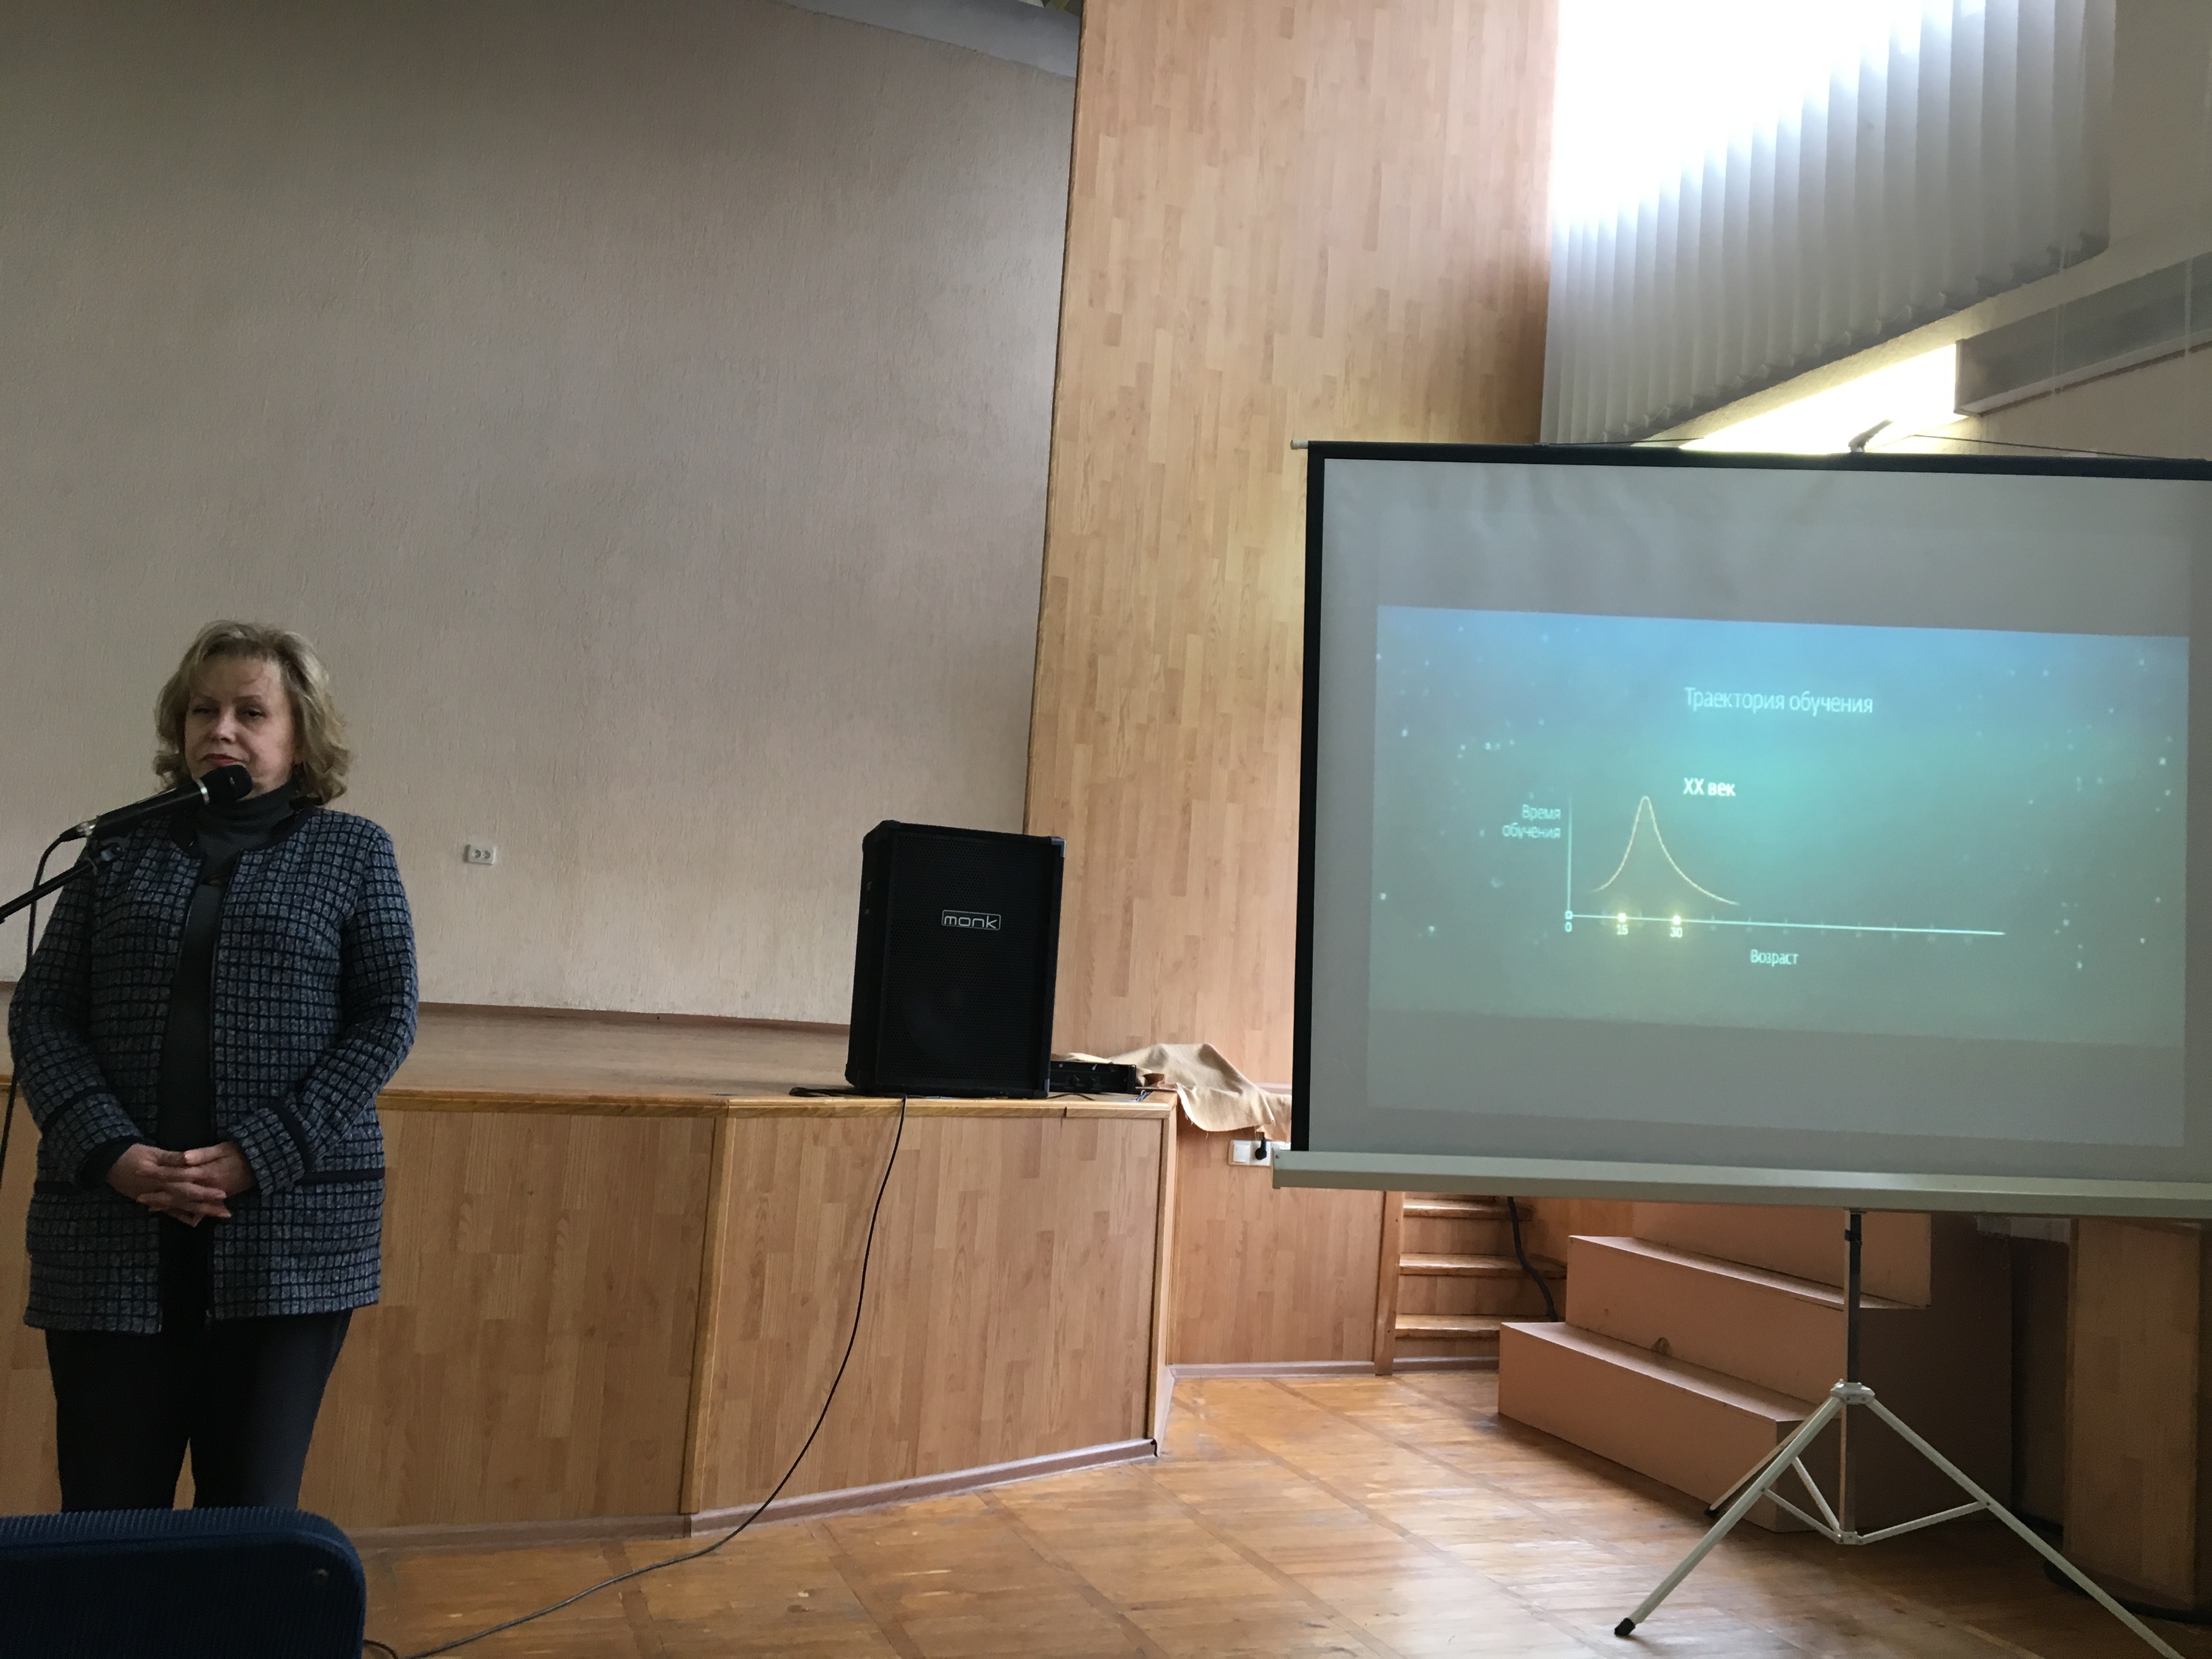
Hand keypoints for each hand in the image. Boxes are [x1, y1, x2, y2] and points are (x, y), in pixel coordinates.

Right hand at [106, 1141, 254, 1224]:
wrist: (109, 1163)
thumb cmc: (133, 1154)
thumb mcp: (153, 1152)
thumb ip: (172, 1158)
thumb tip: (189, 1159)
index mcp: (162, 1177)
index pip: (187, 1186)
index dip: (204, 1190)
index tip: (222, 1193)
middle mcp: (160, 1190)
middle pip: (187, 1200)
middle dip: (207, 1206)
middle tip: (226, 1210)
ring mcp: (156, 1198)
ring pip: (181, 1207)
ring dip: (200, 1212)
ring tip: (218, 1215)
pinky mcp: (152, 1201)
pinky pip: (169, 1211)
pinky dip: (182, 1216)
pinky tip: (196, 1221)